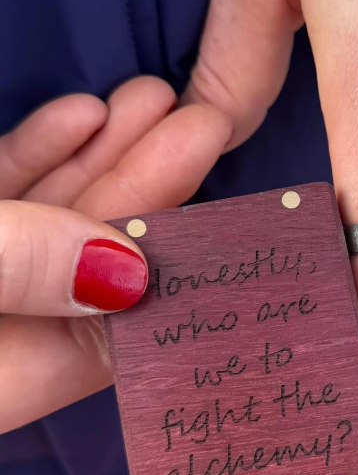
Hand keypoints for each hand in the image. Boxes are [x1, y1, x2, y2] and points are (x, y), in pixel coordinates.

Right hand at [0, 77, 231, 432]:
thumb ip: (18, 272)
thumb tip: (132, 273)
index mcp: (1, 377)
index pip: (114, 341)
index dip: (173, 281)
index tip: (218, 218)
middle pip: (90, 263)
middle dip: (148, 190)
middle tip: (204, 126)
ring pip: (47, 215)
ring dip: (102, 155)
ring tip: (154, 97)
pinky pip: (1, 191)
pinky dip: (37, 151)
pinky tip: (84, 112)